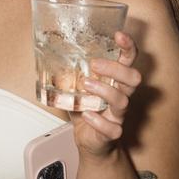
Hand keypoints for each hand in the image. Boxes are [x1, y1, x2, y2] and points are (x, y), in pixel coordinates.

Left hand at [70, 30, 140, 157]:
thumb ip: (67, 72)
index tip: (119, 35)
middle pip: (133, 78)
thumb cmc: (85, 111)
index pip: (128, 60)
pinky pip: (113, 128)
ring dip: (104, 91)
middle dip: (116, 69)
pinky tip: (87, 116)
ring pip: (123, 101)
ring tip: (86, 85)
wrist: (91, 143)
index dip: (128, 47)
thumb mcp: (75, 87)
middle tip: (95, 64)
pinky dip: (98, 121)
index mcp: (114, 81)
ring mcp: (117, 114)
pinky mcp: (112, 132)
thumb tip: (46, 52)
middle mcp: (121, 95)